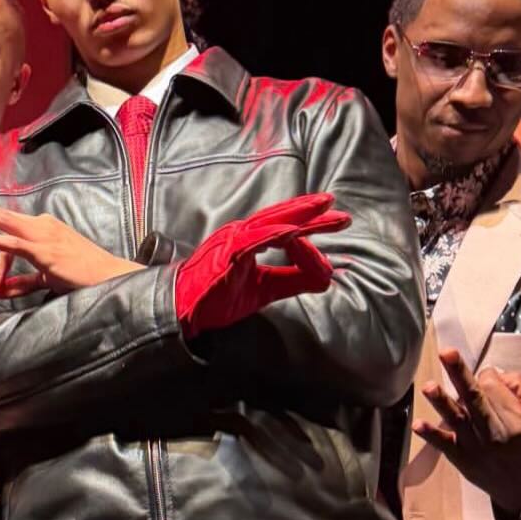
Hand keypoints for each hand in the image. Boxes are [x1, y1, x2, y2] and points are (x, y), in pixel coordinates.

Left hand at [0, 200, 140, 297]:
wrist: (109, 276)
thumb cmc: (83, 275)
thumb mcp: (47, 277)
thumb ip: (23, 282)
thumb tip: (0, 289)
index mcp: (43, 227)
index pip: (10, 232)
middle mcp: (41, 224)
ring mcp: (42, 235)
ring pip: (0, 220)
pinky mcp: (43, 250)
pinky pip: (11, 243)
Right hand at [175, 193, 349, 335]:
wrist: (182, 310)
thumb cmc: (216, 297)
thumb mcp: (265, 289)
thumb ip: (292, 280)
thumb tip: (325, 278)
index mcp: (249, 239)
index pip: (285, 228)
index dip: (311, 227)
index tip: (335, 228)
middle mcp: (241, 233)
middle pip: (281, 217)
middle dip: (311, 210)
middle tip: (338, 209)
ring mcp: (233, 241)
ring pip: (271, 223)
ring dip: (299, 216)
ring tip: (323, 210)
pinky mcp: (226, 253)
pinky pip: (253, 240)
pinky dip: (274, 233)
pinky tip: (294, 230)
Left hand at [413, 348, 520, 517]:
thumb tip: (495, 373)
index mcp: (518, 423)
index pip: (496, 388)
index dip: (488, 375)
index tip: (490, 377)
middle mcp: (496, 435)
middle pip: (475, 398)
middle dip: (461, 374)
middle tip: (447, 352)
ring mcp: (476, 449)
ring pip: (457, 419)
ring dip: (442, 402)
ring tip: (429, 386)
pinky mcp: (462, 461)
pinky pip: (445, 445)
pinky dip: (432, 435)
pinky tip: (418, 424)